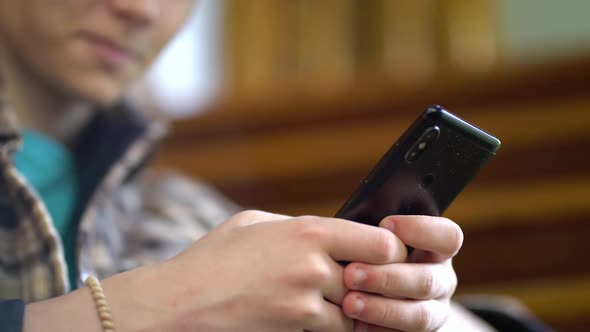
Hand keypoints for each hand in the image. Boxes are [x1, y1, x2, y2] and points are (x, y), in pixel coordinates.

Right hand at [122, 210, 407, 331]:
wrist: (180, 302)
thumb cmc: (213, 259)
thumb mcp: (255, 223)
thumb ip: (298, 226)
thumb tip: (328, 233)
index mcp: (308, 231)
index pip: (381, 243)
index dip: (390, 252)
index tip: (384, 256)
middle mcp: (314, 266)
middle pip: (374, 281)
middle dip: (372, 285)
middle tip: (363, 285)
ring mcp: (306, 302)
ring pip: (356, 312)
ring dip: (349, 309)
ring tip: (325, 300)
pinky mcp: (295, 328)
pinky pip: (334, 331)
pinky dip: (329, 327)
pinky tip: (309, 318)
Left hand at [341, 215, 462, 331]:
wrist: (373, 289)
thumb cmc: (372, 252)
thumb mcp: (380, 239)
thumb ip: (378, 235)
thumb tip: (359, 227)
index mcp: (439, 250)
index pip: (448, 236)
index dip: (420, 229)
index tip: (384, 224)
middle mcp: (441, 281)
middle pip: (427, 280)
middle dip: (387, 278)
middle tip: (351, 274)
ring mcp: (433, 311)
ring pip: (419, 316)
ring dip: (381, 309)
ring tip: (349, 304)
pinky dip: (377, 331)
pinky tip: (355, 325)